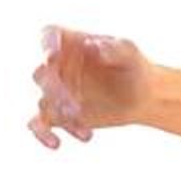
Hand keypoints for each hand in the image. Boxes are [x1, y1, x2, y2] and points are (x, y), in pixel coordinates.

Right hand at [26, 24, 156, 149]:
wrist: (141, 98)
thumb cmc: (134, 67)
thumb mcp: (130, 53)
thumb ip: (115, 47)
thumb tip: (94, 46)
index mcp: (71, 43)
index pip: (49, 35)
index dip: (46, 45)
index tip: (52, 57)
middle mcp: (58, 65)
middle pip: (42, 73)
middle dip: (55, 90)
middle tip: (75, 108)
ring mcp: (55, 91)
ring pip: (44, 101)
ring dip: (59, 114)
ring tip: (82, 127)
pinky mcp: (56, 114)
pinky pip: (38, 124)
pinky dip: (42, 134)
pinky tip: (56, 144)